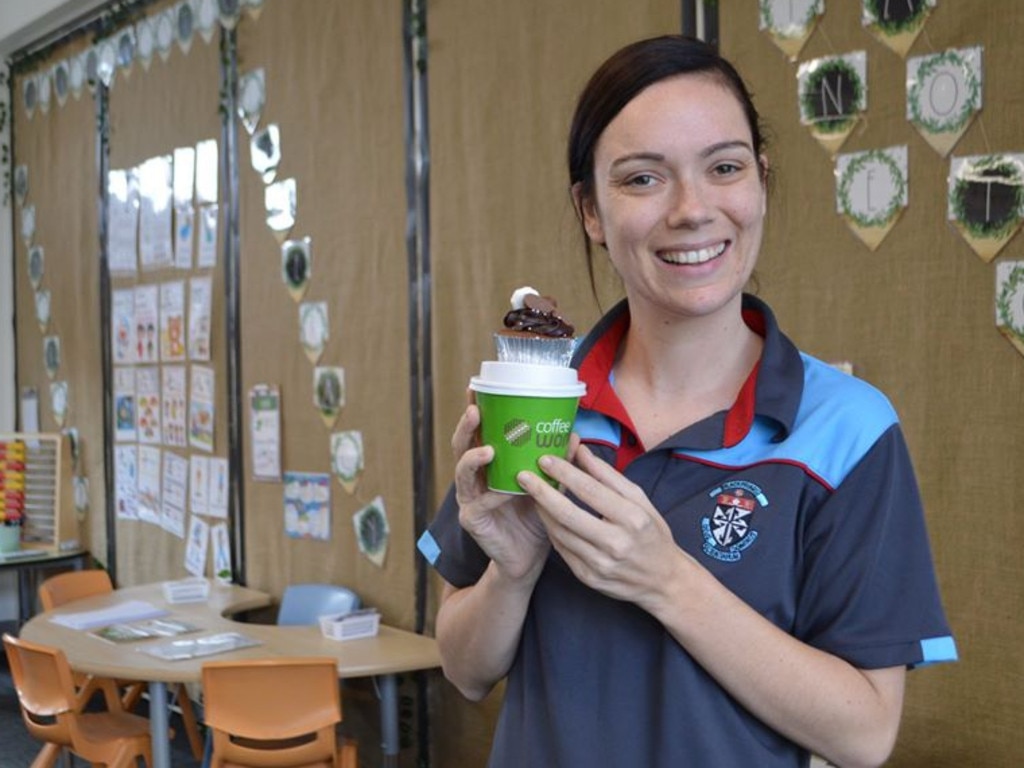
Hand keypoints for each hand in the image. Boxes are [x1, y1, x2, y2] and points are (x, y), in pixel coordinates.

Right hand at [452, 402, 549, 581]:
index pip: (477, 430)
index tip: (475, 387)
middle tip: (476, 410)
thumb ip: (557, 462)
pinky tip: (502, 491)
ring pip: (462, 471)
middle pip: (461, 445)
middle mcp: (474, 476)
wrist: (529, 556)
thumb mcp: (548, 484)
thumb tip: (574, 436)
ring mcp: (469, 497)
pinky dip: (491, 495)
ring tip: (488, 448)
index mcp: (489, 462)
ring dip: (473, 457)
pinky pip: (479, 503)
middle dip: (466, 426)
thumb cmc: (536, 515)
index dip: (474, 408)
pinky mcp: (472, 519)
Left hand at [517, 444, 691, 612]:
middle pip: (568, 514)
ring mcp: (600, 564)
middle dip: (541, 492)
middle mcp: (616, 543)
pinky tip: (544, 515)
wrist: (662, 581)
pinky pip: (562, 549)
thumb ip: (608, 476)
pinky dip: (551, 529)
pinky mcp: (588, 578)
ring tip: (531, 492)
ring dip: (542, 510)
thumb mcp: (639, 500)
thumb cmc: (652, 534)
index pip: (591, 491)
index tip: (544, 459)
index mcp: (632, 519)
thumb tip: (581, 451)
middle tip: (523, 475)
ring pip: (560, 533)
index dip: (565, 473)